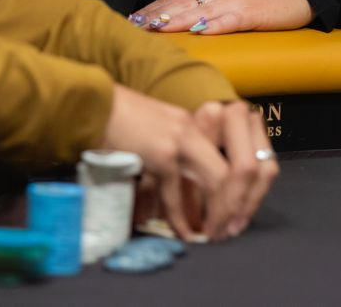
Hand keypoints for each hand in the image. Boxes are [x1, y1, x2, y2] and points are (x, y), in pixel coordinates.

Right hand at [101, 87, 273, 240]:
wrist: (95, 106)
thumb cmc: (125, 121)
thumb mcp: (164, 129)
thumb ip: (183, 151)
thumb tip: (196, 191)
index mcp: (200, 123)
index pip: (239, 154)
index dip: (245, 187)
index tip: (239, 212)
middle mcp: (197, 129)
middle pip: (238, 169)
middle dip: (237, 204)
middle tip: (230, 229)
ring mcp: (181, 141)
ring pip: (217, 182)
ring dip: (217, 214)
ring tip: (212, 235)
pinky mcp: (160, 156)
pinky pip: (176, 196)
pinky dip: (181, 219)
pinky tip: (182, 233)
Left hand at [133, 0, 313, 33]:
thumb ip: (210, 0)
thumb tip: (183, 15)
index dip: (157, 7)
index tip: (135, 18)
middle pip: (184, 2)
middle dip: (158, 15)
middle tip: (135, 26)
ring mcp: (238, 0)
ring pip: (201, 10)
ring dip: (177, 20)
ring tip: (156, 29)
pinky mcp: (254, 12)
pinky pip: (231, 19)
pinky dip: (214, 25)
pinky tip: (200, 32)